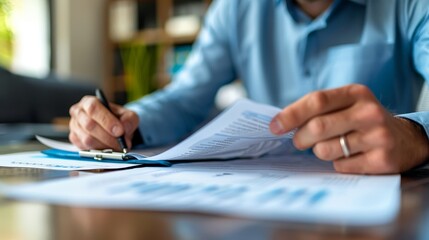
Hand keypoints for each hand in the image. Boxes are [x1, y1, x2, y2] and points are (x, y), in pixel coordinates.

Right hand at [69, 96, 139, 150]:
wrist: (113, 127)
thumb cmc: (118, 118)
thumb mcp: (128, 115)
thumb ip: (129, 119)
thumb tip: (124, 128)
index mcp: (89, 101)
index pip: (93, 108)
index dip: (106, 121)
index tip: (119, 132)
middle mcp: (78, 112)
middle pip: (89, 125)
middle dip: (108, 137)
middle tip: (121, 144)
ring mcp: (74, 126)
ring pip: (87, 139)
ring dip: (105, 146)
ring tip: (118, 148)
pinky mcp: (74, 139)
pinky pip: (85, 148)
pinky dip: (99, 151)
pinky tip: (109, 149)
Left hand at [269, 84, 428, 173]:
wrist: (405, 139)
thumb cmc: (362, 121)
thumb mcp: (346, 105)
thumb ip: (317, 109)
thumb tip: (279, 123)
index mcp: (355, 93)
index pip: (316, 100)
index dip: (291, 114)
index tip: (275, 126)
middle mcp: (369, 112)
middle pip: (317, 127)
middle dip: (300, 138)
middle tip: (299, 141)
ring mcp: (378, 136)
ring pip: (325, 150)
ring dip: (320, 152)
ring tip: (332, 147)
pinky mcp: (382, 160)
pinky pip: (341, 167)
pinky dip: (337, 165)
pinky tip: (350, 157)